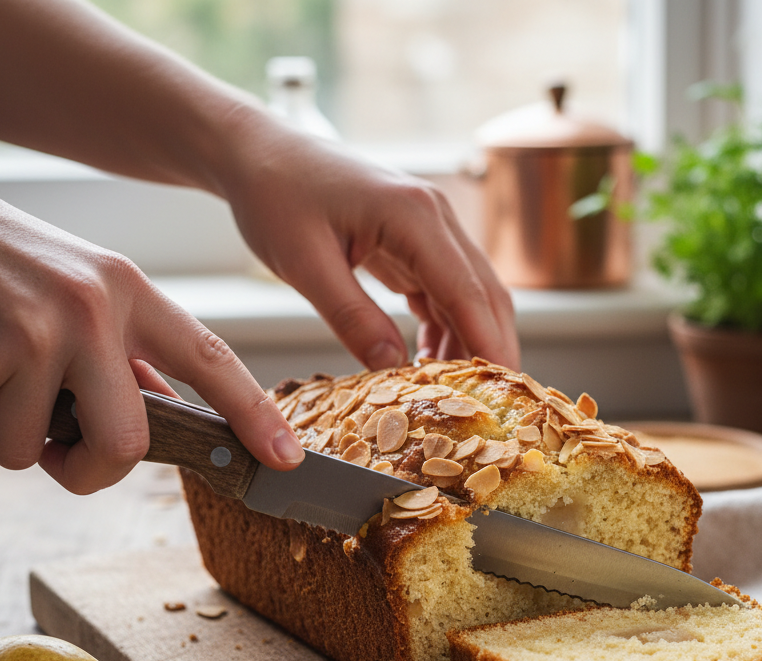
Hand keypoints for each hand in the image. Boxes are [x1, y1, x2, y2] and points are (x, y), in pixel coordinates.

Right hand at [0, 168, 302, 494]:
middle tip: (60, 453)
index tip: (285, 457)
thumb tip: (156, 409)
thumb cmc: (0, 259)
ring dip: (1, 430)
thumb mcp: (81, 287)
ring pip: (29, 450)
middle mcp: (90, 311)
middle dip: (89, 470)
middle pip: (126, 446)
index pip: (209, 358)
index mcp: (128, 293)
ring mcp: (31, 333)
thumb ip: (123, 349)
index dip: (253, 414)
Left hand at [215, 117, 519, 370]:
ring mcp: (428, 226)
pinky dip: (444, 328)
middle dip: (492, 348)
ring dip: (468, 342)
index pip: (466, 291)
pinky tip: (428, 361)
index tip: (502, 388)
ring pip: (470, 295)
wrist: (259, 154)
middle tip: (491, 404)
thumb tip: (391, 367)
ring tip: (453, 393)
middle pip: (484, 293)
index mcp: (412, 215)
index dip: (487, 343)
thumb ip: (351, 317)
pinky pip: (444, 291)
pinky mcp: (415, 240)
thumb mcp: (305, 264)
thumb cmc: (275, 196)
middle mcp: (433, 216)